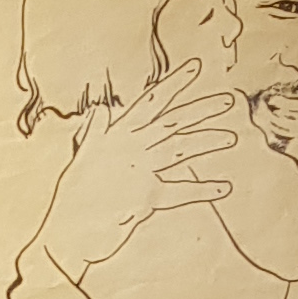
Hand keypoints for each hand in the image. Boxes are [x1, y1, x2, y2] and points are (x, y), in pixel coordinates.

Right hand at [34, 60, 238, 286]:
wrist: (66, 231)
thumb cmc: (73, 195)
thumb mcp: (82, 155)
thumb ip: (95, 131)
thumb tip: (100, 110)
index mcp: (118, 133)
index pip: (152, 101)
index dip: (175, 82)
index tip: (196, 67)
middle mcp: (132, 147)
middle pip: (173, 122)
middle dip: (202, 109)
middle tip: (228, 101)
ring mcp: (141, 171)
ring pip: (181, 151)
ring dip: (207, 143)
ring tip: (231, 138)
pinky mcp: (147, 198)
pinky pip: (181, 192)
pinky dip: (203, 190)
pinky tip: (224, 187)